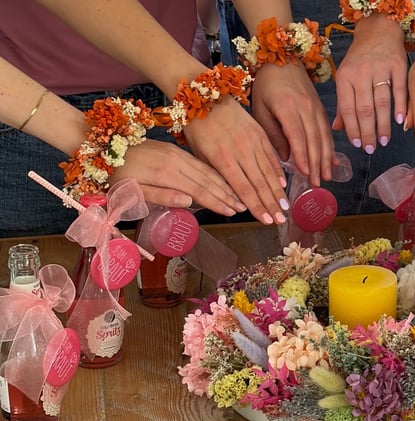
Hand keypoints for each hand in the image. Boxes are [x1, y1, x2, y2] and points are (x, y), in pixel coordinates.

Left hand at [112, 139, 244, 215]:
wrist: (102, 145)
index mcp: (165, 173)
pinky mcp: (174, 150)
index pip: (199, 190)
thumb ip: (161, 196)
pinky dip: (214, 173)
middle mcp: (175, 161)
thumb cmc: (114, 175)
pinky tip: (223, 179)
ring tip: (238, 195)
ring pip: (206, 170)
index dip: (217, 202)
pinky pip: (199, 163)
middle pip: (207, 180)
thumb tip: (189, 202)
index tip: (232, 212)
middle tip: (242, 206)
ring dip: (224, 183)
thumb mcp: (131, 191)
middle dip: (227, 194)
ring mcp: (176, 153)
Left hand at [182, 96, 288, 224]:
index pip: (244, 190)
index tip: (266, 221)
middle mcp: (241, 152)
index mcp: (223, 160)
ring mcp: (253, 142)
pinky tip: (282, 183)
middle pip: (260, 184)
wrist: (205, 97)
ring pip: (269, 172)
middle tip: (282, 220)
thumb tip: (231, 197)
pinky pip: (271, 156)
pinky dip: (278, 171)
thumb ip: (217, 176)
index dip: (257, 207)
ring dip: (278, 192)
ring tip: (285, 207)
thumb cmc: (198, 128)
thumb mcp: (200, 155)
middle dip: (272, 205)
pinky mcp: (259, 133)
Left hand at [250, 63, 335, 186]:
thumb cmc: (266, 85)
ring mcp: (316, 108)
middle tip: (317, 183)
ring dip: (326, 159)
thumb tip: (285, 158)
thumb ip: (272, 134)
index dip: (303, 156)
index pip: (297, 136)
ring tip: (327, 177)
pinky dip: (331, 147)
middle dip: (317, 164)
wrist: (283, 59)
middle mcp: (306, 108)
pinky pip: (327, 131)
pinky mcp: (320, 108)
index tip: (306, 173)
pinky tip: (334, 161)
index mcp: (288, 108)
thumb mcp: (261, 109)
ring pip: (323, 137)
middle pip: (314, 140)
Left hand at [332, 14, 407, 154]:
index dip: (352, 129)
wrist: (378, 31)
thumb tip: (336, 129)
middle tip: (372, 149)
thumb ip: (343, 104)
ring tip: (384, 140)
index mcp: (344, 77)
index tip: (358, 145)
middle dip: (367, 132)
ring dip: (383, 125)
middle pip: (364, 109)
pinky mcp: (397, 64)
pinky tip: (399, 121)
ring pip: (381, 102)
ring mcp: (379, 68)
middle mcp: (360, 72)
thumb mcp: (346, 78)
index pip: (347, 109)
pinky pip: (398, 89)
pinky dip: (399, 106)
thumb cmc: (360, 59)